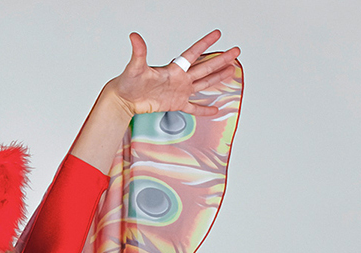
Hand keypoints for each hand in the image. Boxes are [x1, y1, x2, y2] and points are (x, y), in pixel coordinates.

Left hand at [109, 29, 240, 118]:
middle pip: (205, 67)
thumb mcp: (135, 66)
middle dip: (220, 60)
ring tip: (232, 70)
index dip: (205, 44)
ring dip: (217, 78)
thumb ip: (139, 52)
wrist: (125, 99)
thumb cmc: (128, 82)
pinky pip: (193, 108)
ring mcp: (180, 91)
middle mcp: (179, 78)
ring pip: (203, 83)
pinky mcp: (176, 104)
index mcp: (173, 68)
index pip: (193, 53)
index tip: (217, 34)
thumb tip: (134, 37)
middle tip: (235, 52)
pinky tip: (214, 109)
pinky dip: (204, 109)